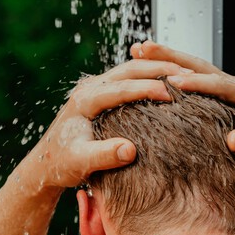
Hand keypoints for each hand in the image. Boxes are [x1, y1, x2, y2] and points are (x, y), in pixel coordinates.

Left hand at [22, 59, 187, 189]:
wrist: (46, 164)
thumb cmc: (61, 164)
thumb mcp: (81, 164)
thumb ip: (104, 156)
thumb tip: (130, 150)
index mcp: (84, 100)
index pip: (121, 88)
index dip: (147, 89)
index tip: (171, 95)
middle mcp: (89, 89)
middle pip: (129, 70)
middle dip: (159, 70)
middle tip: (187, 74)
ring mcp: (95, 89)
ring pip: (130, 70)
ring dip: (157, 70)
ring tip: (184, 74)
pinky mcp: (102, 95)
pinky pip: (129, 79)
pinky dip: (150, 78)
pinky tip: (170, 84)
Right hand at [130, 40, 234, 184]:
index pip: (217, 83)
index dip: (195, 82)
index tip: (172, 81)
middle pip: (199, 65)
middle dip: (170, 56)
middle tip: (144, 48)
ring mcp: (224, 89)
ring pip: (191, 67)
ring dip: (164, 59)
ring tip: (138, 50)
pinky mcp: (215, 96)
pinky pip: (189, 79)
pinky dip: (168, 72)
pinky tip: (147, 71)